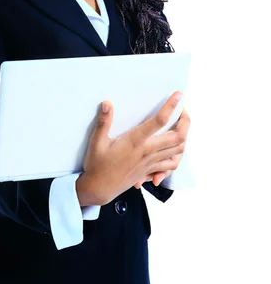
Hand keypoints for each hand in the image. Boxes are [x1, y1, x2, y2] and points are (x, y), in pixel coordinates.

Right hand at [79, 91, 187, 205]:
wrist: (99, 188)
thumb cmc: (97, 165)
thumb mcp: (97, 142)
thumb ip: (104, 122)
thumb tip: (107, 104)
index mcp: (135, 141)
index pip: (159, 121)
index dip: (171, 106)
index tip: (178, 95)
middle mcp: (147, 151)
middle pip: (178, 137)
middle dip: (185, 121)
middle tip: (182, 110)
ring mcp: (151, 163)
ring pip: (179, 151)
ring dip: (184, 137)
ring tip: (181, 126)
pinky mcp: (150, 171)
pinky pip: (172, 165)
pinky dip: (177, 156)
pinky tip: (174, 149)